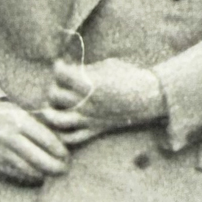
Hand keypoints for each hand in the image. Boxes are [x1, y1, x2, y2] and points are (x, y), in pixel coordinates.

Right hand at [0, 99, 69, 184]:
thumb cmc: (13, 117)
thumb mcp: (27, 114)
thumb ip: (45, 127)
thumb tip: (67, 145)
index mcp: (19, 121)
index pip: (46, 140)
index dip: (60, 151)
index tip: (67, 156)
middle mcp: (8, 137)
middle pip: (38, 158)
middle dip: (55, 167)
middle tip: (65, 169)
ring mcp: (0, 153)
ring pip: (28, 170)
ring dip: (44, 174)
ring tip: (54, 173)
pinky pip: (18, 176)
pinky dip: (31, 177)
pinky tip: (40, 175)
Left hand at [40, 56, 166, 141]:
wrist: (150, 97)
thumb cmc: (131, 77)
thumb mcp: (108, 65)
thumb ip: (86, 70)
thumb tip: (69, 70)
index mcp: (91, 83)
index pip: (61, 74)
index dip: (58, 66)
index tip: (61, 64)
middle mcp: (87, 102)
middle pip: (55, 95)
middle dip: (53, 86)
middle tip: (59, 83)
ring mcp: (90, 118)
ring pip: (58, 119)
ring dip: (51, 112)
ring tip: (52, 105)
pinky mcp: (95, 130)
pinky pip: (73, 138)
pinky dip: (62, 134)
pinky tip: (60, 125)